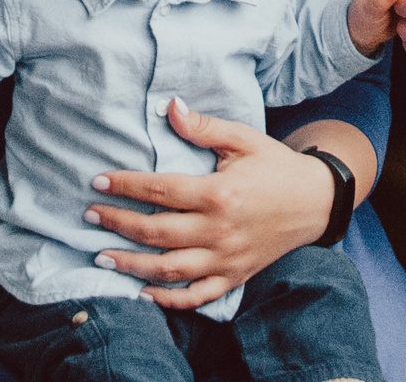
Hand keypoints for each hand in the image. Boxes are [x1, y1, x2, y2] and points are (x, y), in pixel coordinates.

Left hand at [86, 98, 333, 310]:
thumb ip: (204, 126)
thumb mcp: (243, 138)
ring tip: (102, 255)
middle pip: (156, 232)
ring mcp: (226, 259)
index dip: (125, 186)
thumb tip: (169, 106)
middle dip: (118, 223)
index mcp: (220, 192)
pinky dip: (167, 299)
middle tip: (89, 215)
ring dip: (131, 264)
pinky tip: (142, 291)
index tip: (98, 182)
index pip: (161, 191)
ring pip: (169, 269)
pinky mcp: (234, 277)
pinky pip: (196, 295)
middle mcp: (220, 230)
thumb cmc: (275, 166)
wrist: (316, 201)